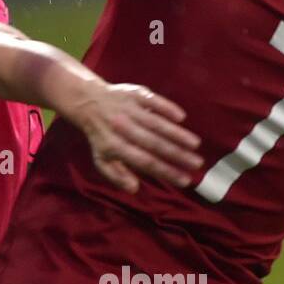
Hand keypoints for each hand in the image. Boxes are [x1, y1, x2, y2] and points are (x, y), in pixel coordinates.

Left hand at [64, 82, 203, 192]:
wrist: (86, 102)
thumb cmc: (100, 135)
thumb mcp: (101, 159)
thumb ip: (116, 175)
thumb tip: (134, 189)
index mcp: (113, 145)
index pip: (144, 161)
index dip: (165, 171)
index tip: (185, 180)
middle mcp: (121, 127)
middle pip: (153, 143)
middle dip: (177, 154)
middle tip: (197, 164)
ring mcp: (128, 109)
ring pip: (156, 123)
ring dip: (177, 133)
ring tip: (195, 145)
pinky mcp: (133, 93)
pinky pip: (153, 101)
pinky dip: (167, 108)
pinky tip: (181, 118)